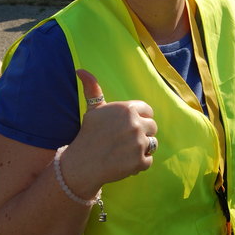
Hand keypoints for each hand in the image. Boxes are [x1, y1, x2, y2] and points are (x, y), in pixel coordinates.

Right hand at [61, 70, 157, 197]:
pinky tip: (124, 162)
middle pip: (152, 127)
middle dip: (142, 133)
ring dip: (142, 148)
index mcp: (127, 108)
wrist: (82, 164)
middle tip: (125, 140)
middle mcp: (136, 124)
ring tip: (125, 151)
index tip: (128, 126)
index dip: (140, 118)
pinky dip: (139, 163)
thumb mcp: (92, 109)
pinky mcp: (140, 161)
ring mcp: (139, 143)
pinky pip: (148, 160)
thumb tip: (80, 70)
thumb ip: (93, 88)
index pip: (148, 110)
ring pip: (153, 143)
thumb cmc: (88, 134)